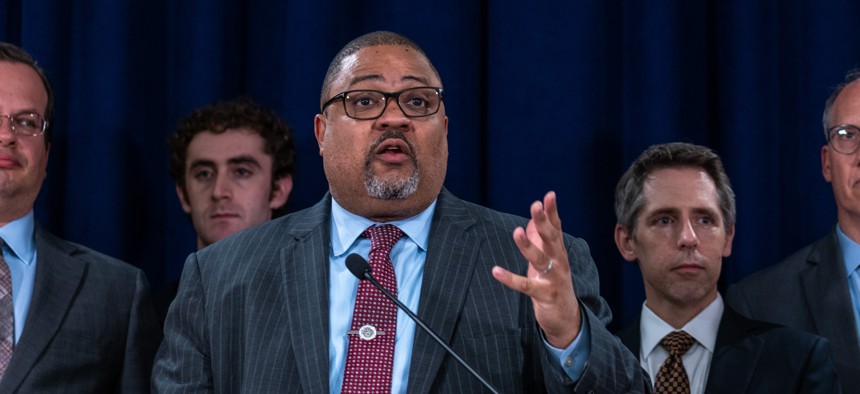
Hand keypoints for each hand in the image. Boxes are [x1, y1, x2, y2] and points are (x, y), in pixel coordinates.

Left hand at [492, 191, 580, 347]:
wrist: (567, 319)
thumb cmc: (554, 285)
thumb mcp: (548, 261)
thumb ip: (541, 242)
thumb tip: (530, 223)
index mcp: (558, 252)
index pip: (556, 228)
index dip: (553, 212)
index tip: (549, 195)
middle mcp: (559, 263)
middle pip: (552, 239)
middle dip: (543, 222)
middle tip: (535, 206)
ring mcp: (553, 279)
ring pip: (540, 260)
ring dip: (528, 246)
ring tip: (516, 232)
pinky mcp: (545, 295)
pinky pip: (526, 286)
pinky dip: (511, 279)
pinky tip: (495, 271)